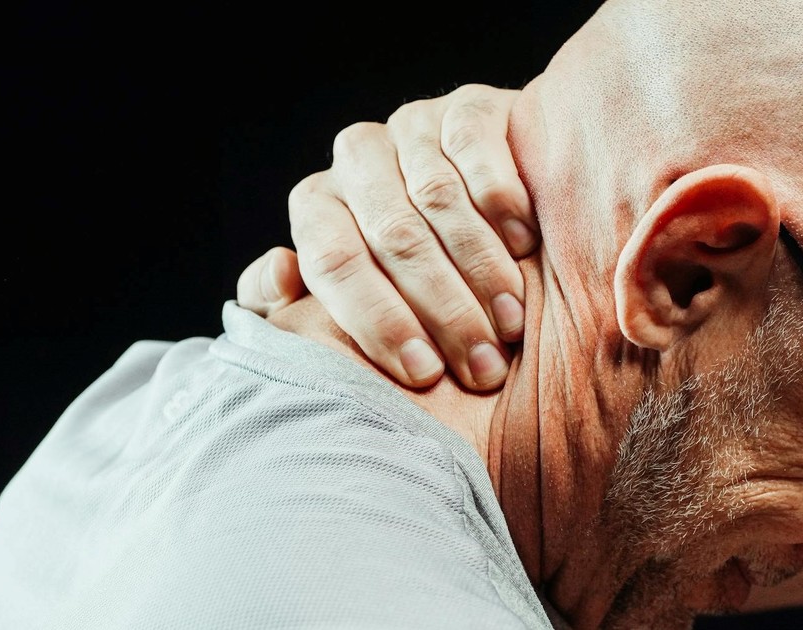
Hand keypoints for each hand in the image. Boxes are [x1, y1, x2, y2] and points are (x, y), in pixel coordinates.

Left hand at [237, 84, 534, 391]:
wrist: (492, 224)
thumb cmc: (411, 286)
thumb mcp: (346, 304)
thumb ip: (288, 305)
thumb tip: (279, 270)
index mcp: (318, 205)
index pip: (333, 259)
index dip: (377, 320)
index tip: (422, 373)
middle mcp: (357, 159)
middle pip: (393, 235)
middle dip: (442, 310)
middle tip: (481, 366)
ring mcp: (412, 128)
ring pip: (437, 197)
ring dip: (479, 268)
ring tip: (510, 323)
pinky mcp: (467, 107)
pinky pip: (474, 145)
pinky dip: (500, 200)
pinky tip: (523, 245)